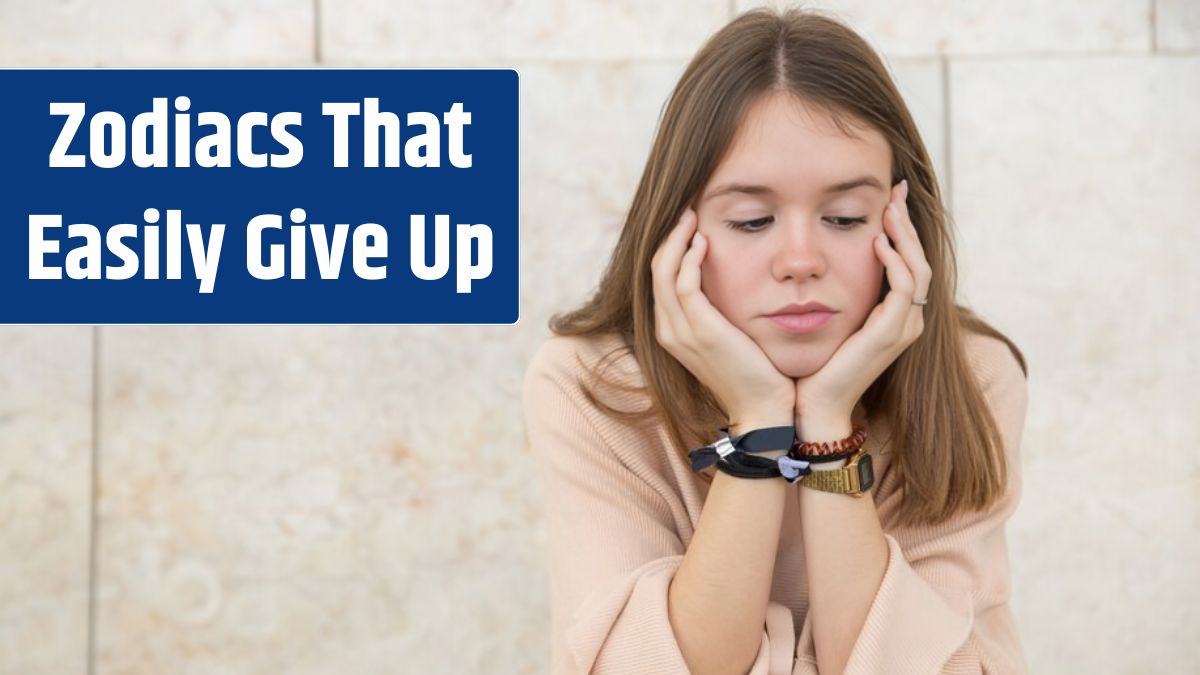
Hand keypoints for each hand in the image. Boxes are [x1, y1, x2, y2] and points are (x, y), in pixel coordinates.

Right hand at [651, 207, 794, 427]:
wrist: (764, 409)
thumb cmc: (754, 373)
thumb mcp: (729, 338)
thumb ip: (718, 312)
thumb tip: (726, 285)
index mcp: (672, 331)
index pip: (660, 279)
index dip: (670, 248)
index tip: (688, 224)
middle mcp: (668, 330)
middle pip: (655, 270)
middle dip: (670, 236)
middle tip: (687, 210)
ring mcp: (680, 331)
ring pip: (664, 272)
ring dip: (677, 239)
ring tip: (692, 216)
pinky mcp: (700, 330)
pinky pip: (685, 283)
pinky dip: (691, 258)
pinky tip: (705, 241)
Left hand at [793, 179, 931, 424]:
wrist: (812, 404)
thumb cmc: (815, 363)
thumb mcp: (830, 318)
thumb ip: (838, 291)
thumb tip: (821, 260)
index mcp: (895, 317)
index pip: (909, 264)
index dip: (902, 231)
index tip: (889, 200)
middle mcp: (906, 321)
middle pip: (919, 260)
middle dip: (907, 224)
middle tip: (896, 190)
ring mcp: (902, 328)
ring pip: (917, 269)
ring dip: (904, 236)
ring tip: (889, 209)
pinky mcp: (890, 334)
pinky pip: (902, 288)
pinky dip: (894, 262)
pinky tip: (878, 242)